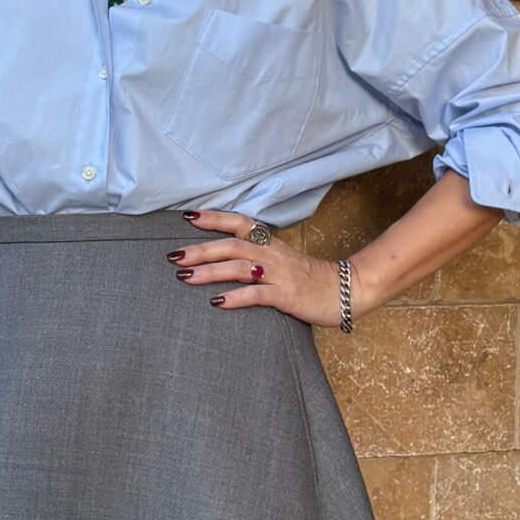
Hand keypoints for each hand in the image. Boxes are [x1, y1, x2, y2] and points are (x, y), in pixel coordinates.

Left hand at [169, 210, 345, 327]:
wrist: (346, 291)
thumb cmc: (309, 279)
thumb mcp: (282, 261)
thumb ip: (257, 257)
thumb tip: (225, 258)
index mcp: (270, 244)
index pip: (239, 223)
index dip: (215, 219)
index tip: (188, 217)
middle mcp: (272, 255)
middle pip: (231, 245)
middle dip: (200, 249)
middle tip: (173, 256)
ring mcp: (279, 274)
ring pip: (239, 268)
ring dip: (210, 271)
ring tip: (185, 277)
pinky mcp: (286, 295)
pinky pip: (257, 294)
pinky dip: (236, 297)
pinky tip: (217, 302)